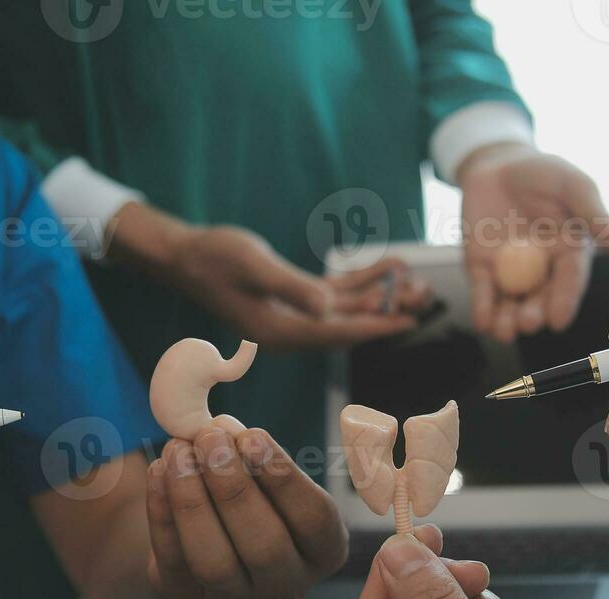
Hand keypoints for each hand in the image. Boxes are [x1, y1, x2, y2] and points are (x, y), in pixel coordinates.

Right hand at [109, 203, 421, 347]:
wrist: (185, 255)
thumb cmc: (213, 257)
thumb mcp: (254, 266)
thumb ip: (292, 287)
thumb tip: (327, 306)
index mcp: (279, 332)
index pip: (336, 332)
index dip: (374, 326)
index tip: (407, 321)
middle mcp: (290, 330)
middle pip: (348, 325)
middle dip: (386, 311)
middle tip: (423, 297)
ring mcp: (292, 316)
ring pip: (345, 310)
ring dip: (378, 296)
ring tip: (414, 283)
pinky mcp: (292, 299)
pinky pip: (333, 295)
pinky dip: (359, 282)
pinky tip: (385, 268)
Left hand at [143, 424, 350, 598]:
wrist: (214, 536)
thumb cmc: (257, 493)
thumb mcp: (270, 475)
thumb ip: (255, 454)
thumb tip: (222, 430)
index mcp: (324, 551)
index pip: (313, 518)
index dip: (282, 477)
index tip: (252, 436)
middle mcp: (288, 584)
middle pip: (265, 546)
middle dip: (233, 487)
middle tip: (209, 439)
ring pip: (214, 562)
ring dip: (192, 501)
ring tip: (178, 451)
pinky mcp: (191, 597)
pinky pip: (174, 560)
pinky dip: (162, 512)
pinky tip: (159, 471)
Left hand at [458, 143, 608, 339]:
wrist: (499, 164)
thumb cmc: (544, 173)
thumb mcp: (573, 186)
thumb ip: (595, 216)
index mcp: (570, 254)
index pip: (569, 281)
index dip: (564, 301)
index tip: (558, 321)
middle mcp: (543, 270)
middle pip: (540, 299)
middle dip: (535, 314)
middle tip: (529, 323)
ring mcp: (511, 272)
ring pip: (511, 303)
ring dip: (507, 321)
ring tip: (503, 331)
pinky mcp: (482, 269)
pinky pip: (483, 292)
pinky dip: (482, 309)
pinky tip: (483, 324)